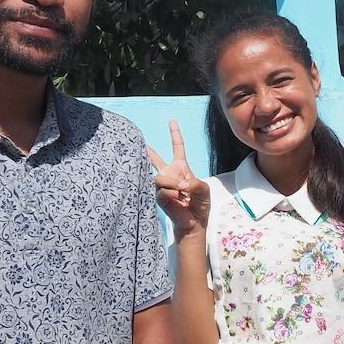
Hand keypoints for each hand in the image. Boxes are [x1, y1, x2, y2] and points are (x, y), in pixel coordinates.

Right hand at [147, 119, 210, 235]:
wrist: (194, 222)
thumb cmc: (200, 205)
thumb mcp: (203, 190)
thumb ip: (194, 184)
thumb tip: (179, 184)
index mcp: (181, 168)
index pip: (178, 148)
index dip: (175, 134)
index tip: (171, 121)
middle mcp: (169, 174)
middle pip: (156, 158)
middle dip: (148, 151)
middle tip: (140, 142)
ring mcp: (162, 185)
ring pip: (160, 177)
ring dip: (171, 183)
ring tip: (180, 192)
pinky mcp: (158, 196)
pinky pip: (161, 190)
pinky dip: (171, 193)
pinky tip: (176, 199)